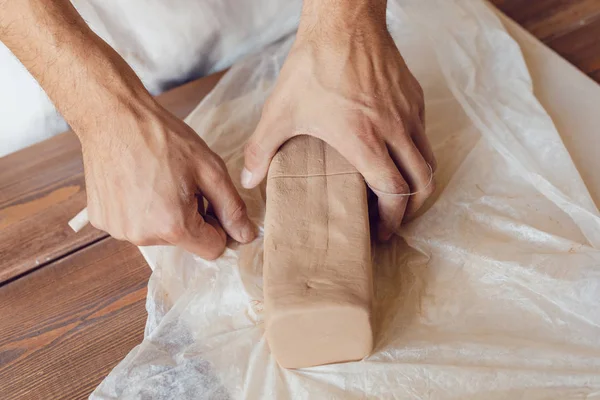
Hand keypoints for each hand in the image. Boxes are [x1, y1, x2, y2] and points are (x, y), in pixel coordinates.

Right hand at [82, 99, 256, 259]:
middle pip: (185, 241)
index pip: (212, 248)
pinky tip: (135, 181)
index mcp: (173, 226)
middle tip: (180, 182)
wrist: (114, 116)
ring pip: (159, 234)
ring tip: (157, 179)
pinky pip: (134, 224)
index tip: (209, 200)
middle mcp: (143, 236)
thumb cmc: (163, 138)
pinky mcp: (101, 220)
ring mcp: (118, 230)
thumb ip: (231, 207)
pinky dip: (139, 209)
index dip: (218, 225)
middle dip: (190, 217)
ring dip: (164, 213)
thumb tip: (246, 236)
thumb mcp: (210, 169)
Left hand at [242, 3, 435, 239]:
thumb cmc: (313, 67)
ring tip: (398, 193)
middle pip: (421, 183)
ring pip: (428, 161)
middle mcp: (394, 131)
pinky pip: (424, 136)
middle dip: (410, 210)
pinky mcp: (415, 98)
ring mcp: (408, 114)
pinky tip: (395, 153)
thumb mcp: (280, 110)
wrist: (343, 22)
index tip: (379, 230)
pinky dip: (416, 155)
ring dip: (417, 184)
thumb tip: (248, 180)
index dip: (390, 219)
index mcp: (364, 141)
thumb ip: (260, 149)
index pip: (393, 192)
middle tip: (392, 219)